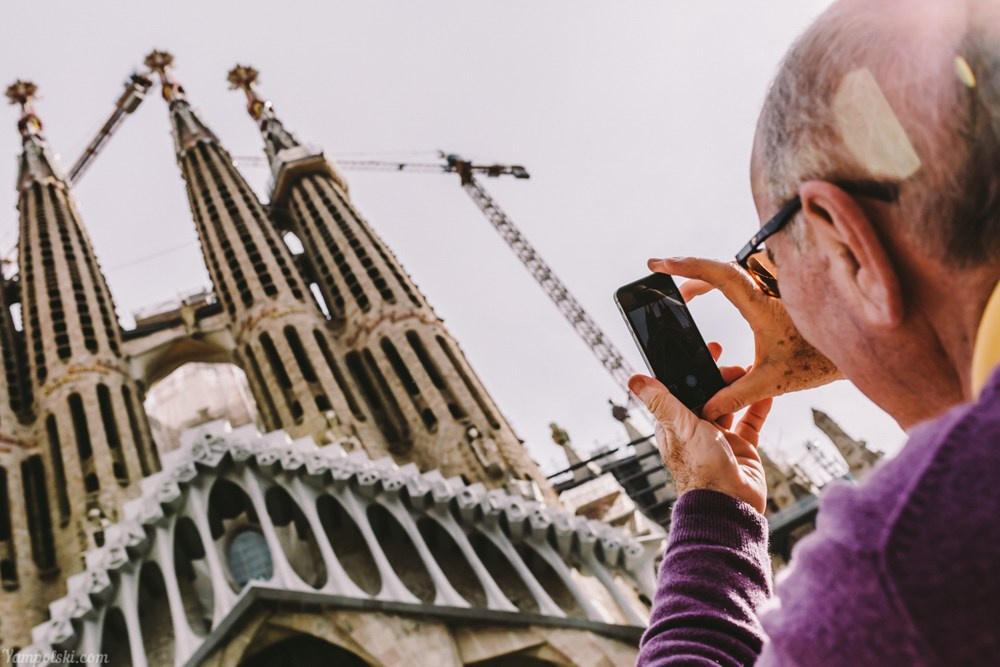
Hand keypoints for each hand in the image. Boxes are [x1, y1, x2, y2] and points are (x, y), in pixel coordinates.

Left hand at [629, 343, 771, 512]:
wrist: (730, 504)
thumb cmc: (701, 469)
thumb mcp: (680, 428)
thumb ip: (662, 401)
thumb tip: (634, 379)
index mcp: (676, 423)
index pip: (682, 387)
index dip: (693, 368)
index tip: (708, 350)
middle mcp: (696, 429)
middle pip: (709, 393)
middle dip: (721, 376)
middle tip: (734, 363)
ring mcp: (720, 438)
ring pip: (731, 404)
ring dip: (740, 388)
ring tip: (752, 371)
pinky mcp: (741, 447)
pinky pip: (750, 422)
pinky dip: (758, 407)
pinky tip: (767, 393)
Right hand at [649, 256, 841, 420]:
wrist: (860, 345)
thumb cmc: (819, 361)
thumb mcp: (772, 382)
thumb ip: (735, 395)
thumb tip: (706, 410)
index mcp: (761, 304)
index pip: (717, 274)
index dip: (684, 266)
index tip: (657, 263)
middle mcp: (767, 286)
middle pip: (720, 268)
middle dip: (689, 273)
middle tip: (665, 279)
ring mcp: (775, 282)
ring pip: (733, 269)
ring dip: (707, 278)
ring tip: (687, 294)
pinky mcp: (780, 286)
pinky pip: (744, 274)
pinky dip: (723, 280)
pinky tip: (711, 293)